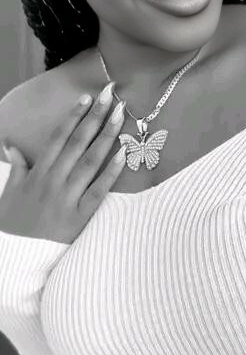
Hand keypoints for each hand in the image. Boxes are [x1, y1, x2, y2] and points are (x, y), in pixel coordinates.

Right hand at [0, 83, 126, 242]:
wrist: (15, 259)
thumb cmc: (13, 224)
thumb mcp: (9, 192)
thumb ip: (16, 167)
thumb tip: (12, 146)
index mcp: (39, 172)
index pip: (59, 137)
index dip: (74, 116)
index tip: (88, 98)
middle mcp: (54, 180)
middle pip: (78, 142)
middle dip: (96, 116)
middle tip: (111, 95)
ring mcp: (67, 198)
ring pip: (91, 161)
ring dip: (107, 136)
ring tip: (121, 115)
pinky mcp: (79, 217)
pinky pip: (98, 191)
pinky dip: (112, 172)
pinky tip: (124, 154)